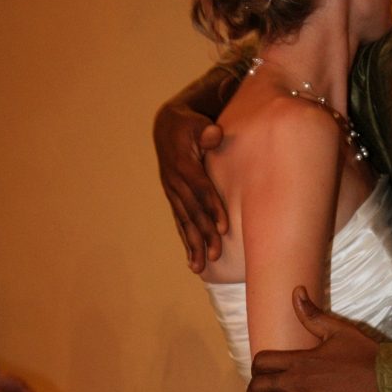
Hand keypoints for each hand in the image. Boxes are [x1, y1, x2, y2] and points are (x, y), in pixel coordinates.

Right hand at [153, 102, 226, 272]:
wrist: (167, 126)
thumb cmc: (190, 124)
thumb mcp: (197, 122)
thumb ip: (206, 131)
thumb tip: (214, 135)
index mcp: (182, 164)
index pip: (200, 190)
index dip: (212, 208)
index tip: (223, 228)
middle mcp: (175, 182)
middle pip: (193, 212)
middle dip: (204, 235)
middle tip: (217, 255)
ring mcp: (172, 192)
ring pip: (185, 222)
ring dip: (194, 245)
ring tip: (201, 268)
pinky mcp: (174, 199)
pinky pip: (180, 223)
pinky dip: (186, 242)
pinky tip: (192, 261)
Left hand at [247, 287, 381, 391]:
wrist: (388, 380)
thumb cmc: (365, 354)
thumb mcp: (338, 330)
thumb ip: (312, 315)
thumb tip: (297, 291)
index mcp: (299, 359)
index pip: (262, 362)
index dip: (255, 370)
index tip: (257, 377)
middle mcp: (297, 383)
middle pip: (259, 389)